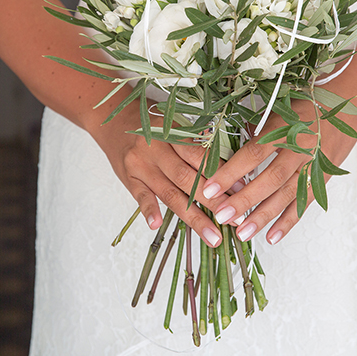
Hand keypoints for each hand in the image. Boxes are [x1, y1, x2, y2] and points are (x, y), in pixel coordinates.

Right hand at [90, 100, 242, 247]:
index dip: (222, 175)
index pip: (201, 157)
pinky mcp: (128, 178)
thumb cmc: (152, 123)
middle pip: (189, 179)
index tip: (243, 192)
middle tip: (236, 221)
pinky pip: (140, 196)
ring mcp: (141, 164)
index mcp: (173, 132)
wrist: (113, 119)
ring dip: (193, 218)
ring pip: (170, 193)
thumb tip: (231, 168)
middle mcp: (157, 149)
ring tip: (213, 236)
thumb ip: (198, 143)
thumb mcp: (176, 124)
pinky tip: (157, 225)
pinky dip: (149, 210)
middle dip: (214, 202)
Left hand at [200, 98, 356, 244]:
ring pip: (287, 195)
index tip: (209, 188)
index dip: (230, 172)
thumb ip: (252, 129)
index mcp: (284, 128)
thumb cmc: (304, 106)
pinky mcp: (324, 178)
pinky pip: (305, 203)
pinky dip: (289, 222)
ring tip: (243, 234)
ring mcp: (314, 165)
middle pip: (270, 179)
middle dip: (244, 200)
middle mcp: (300, 148)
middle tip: (222, 217)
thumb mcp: (276, 109)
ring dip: (264, 216)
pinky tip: (272, 236)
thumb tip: (224, 145)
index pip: (253, 153)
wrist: (347, 107)